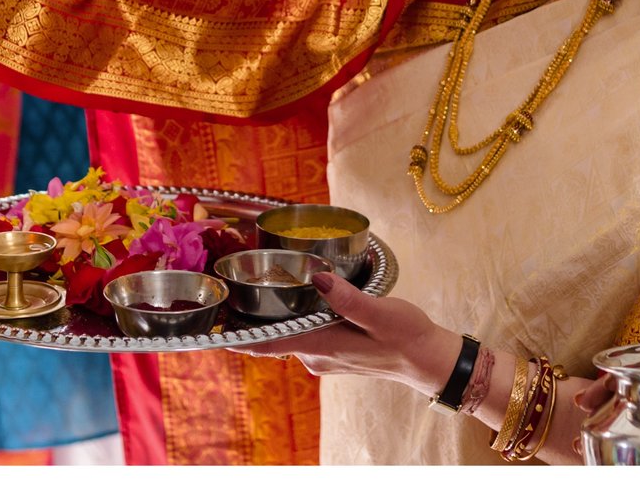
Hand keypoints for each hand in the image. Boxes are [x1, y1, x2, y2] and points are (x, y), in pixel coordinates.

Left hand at [231, 264, 453, 390]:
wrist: (430, 361)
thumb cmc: (407, 337)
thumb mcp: (381, 314)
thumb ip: (349, 299)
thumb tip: (318, 278)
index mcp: (322, 346)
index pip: (267, 343)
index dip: (236, 335)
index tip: (208, 324)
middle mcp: (316, 355)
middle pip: (271, 334)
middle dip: (246, 314)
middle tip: (220, 283)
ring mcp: (323, 355)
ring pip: (285, 332)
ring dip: (267, 312)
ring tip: (241, 282)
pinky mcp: (333, 349)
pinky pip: (300, 333)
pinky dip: (287, 316)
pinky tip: (283, 295)